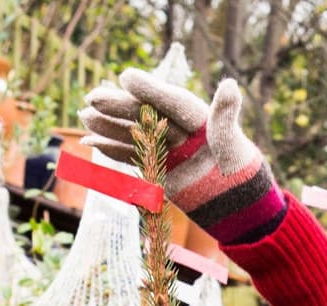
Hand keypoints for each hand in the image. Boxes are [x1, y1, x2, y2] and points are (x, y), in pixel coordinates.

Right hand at [80, 70, 283, 244]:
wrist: (237, 206)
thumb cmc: (241, 172)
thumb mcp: (231, 145)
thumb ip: (225, 116)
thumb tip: (231, 84)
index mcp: (199, 118)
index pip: (170, 101)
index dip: (149, 90)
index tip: (126, 76)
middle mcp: (179, 129)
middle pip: (145, 114)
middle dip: (119, 106)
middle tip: (92, 97)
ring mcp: (166, 148)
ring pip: (133, 133)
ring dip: (108, 126)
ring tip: (85, 117)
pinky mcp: (157, 167)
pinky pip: (131, 156)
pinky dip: (112, 150)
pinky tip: (91, 142)